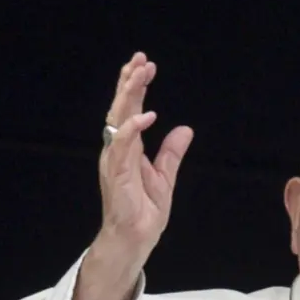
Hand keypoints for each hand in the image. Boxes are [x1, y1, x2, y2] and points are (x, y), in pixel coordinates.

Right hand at [73, 52, 192, 299]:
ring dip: (129, 96)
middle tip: (141, 59)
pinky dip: (133, 130)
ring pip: (118, 120)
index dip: (135, 86)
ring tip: (140, 74)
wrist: (136, 240)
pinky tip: (147, 115)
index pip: (130, 110)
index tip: (144, 64)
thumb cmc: (143, 212)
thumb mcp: (165, 176)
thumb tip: (184, 129)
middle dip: (130, 82)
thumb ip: (171, 153)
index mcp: (128, 148)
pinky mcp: (117, 176)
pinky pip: (123, 147)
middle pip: (121, 108)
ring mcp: (115, 162)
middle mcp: (118, 150)